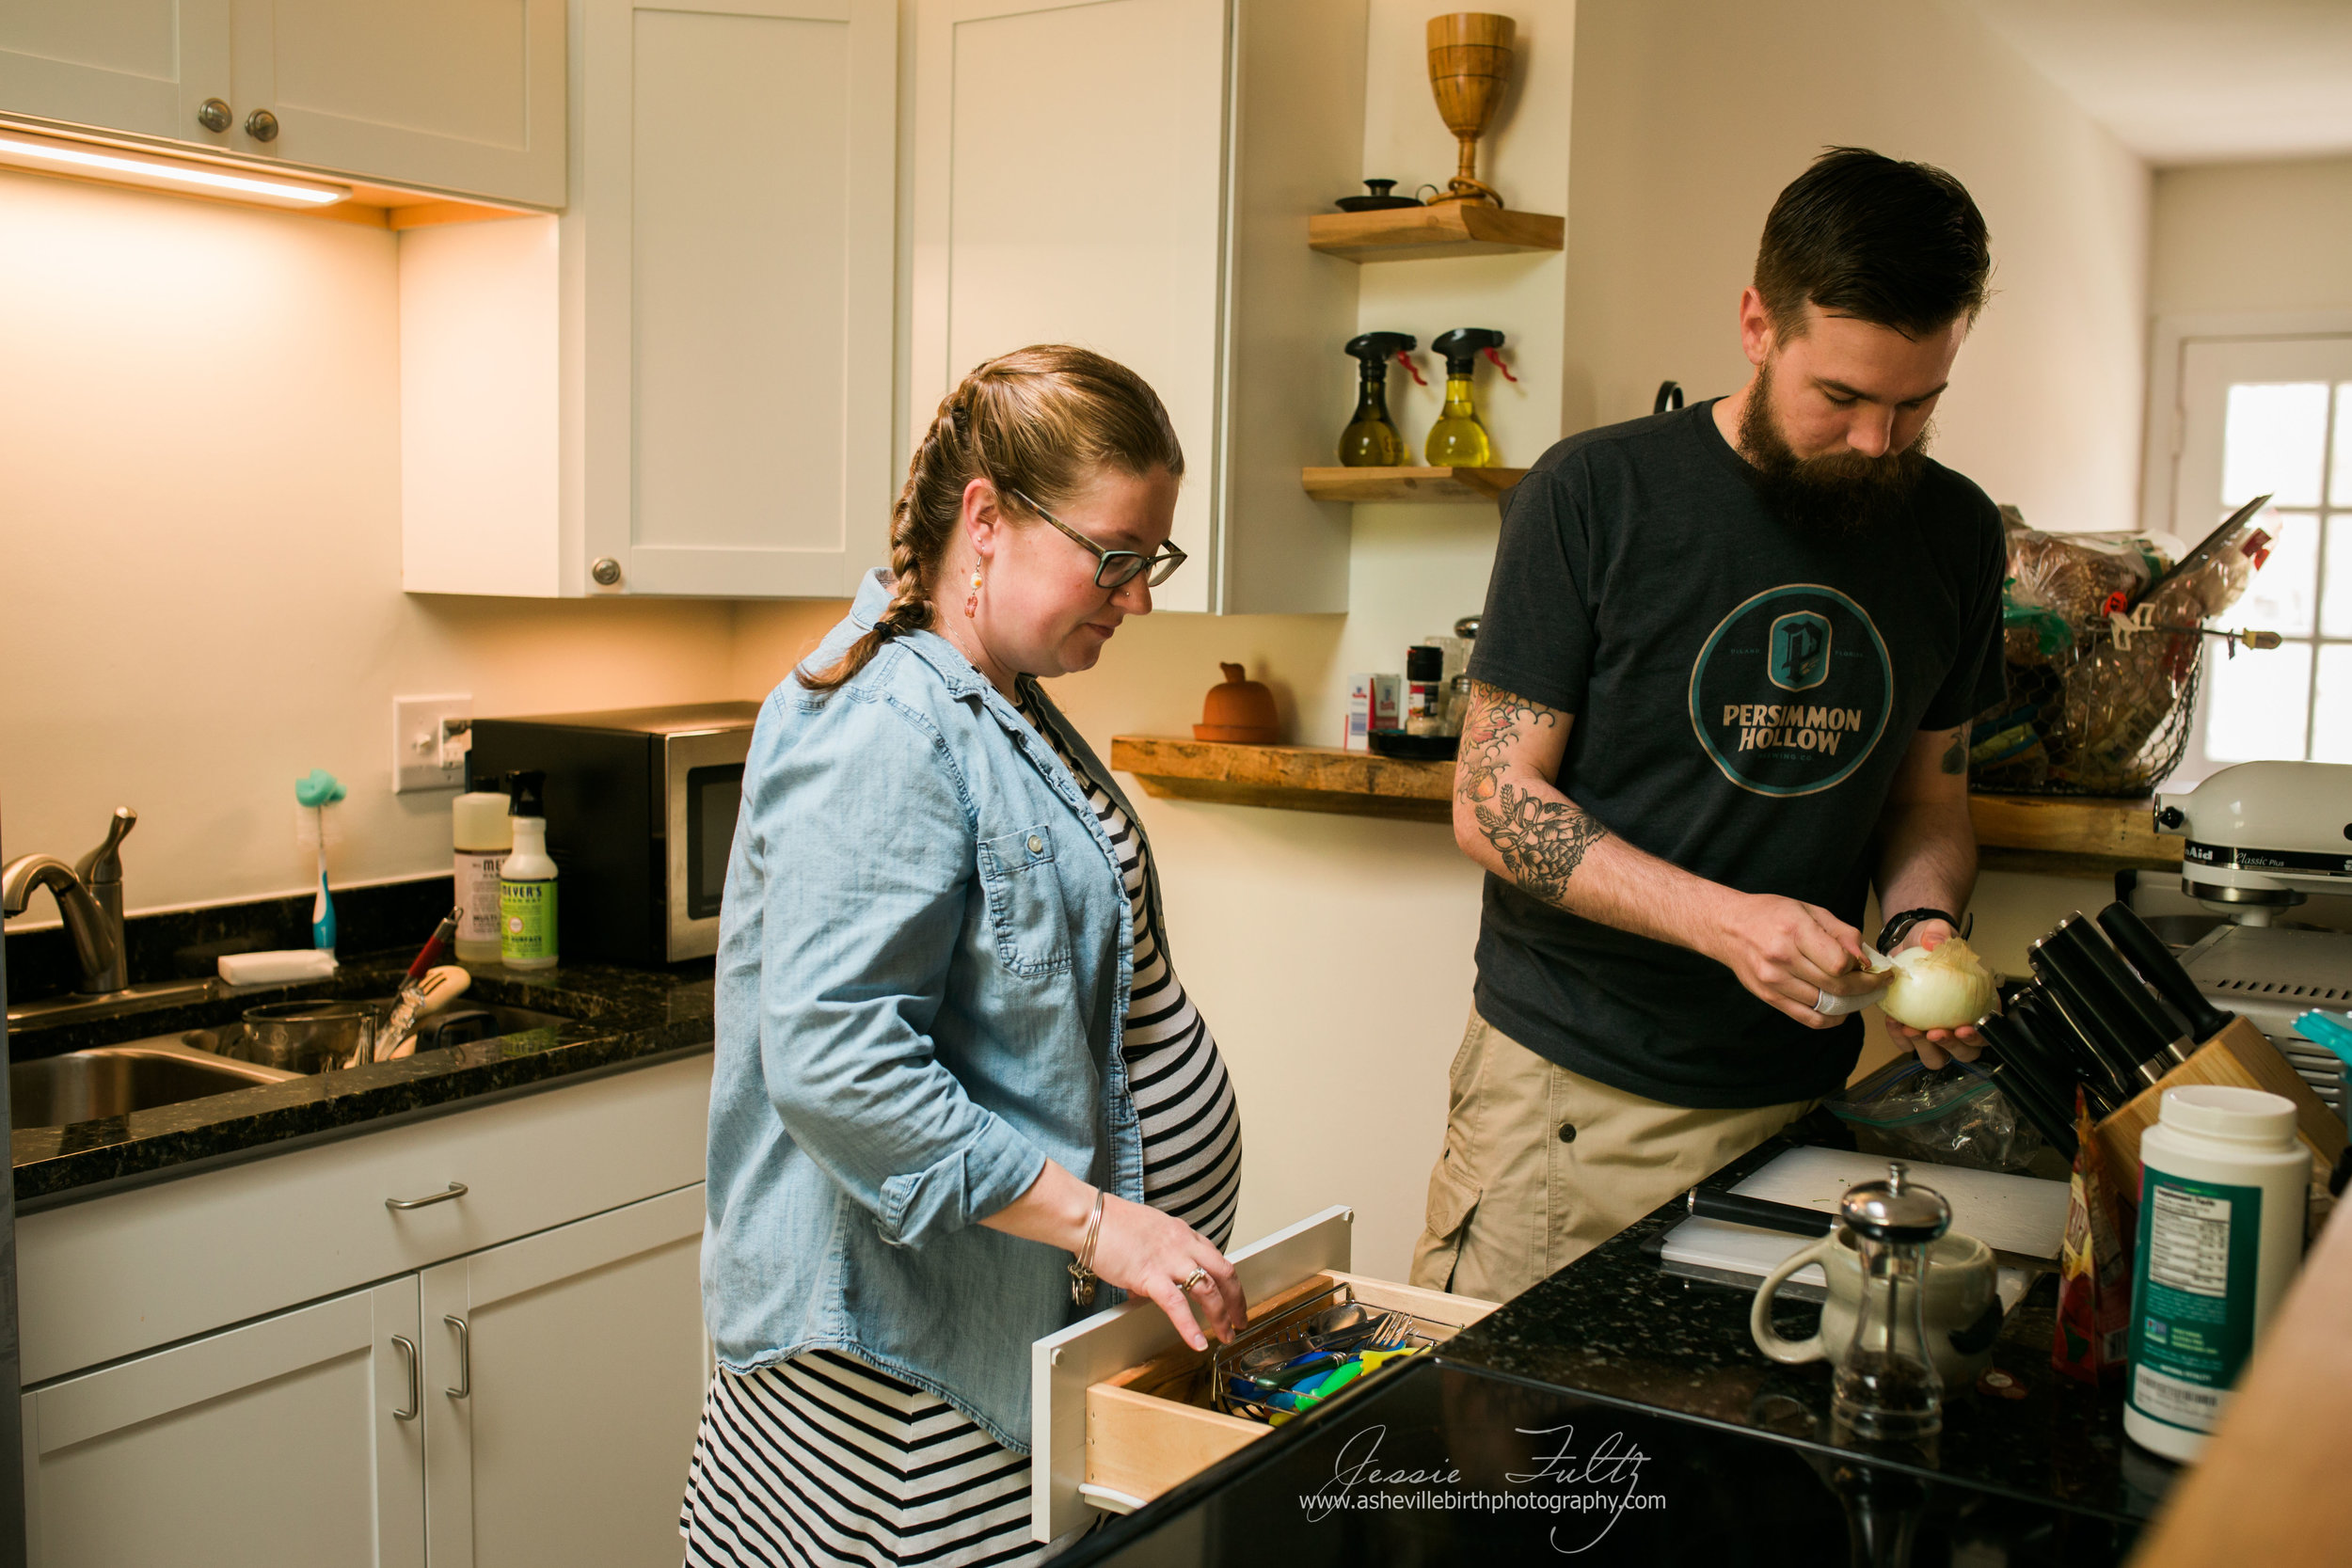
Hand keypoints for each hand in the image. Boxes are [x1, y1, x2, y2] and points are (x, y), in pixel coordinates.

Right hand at [1089, 1194, 1247, 1351]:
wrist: (1091, 1217)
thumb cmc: (1111, 1223)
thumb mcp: (1147, 1232)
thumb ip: (1159, 1255)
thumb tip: (1154, 1283)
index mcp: (1182, 1233)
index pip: (1216, 1257)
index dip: (1229, 1280)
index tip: (1233, 1296)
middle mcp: (1182, 1244)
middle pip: (1224, 1273)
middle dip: (1237, 1300)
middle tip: (1240, 1320)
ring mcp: (1169, 1260)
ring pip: (1208, 1290)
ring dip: (1221, 1316)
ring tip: (1225, 1334)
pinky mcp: (1149, 1275)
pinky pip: (1177, 1305)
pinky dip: (1190, 1327)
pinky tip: (1197, 1342)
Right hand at [1706, 893, 1882, 1029]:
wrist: (1727, 927)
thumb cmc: (1770, 914)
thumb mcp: (1809, 910)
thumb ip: (1842, 933)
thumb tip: (1866, 959)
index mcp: (1794, 930)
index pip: (1840, 963)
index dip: (1861, 967)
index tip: (1868, 964)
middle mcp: (1782, 957)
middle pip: (1837, 987)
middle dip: (1865, 988)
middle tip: (1877, 983)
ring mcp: (1774, 980)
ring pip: (1826, 1005)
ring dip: (1851, 1004)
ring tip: (1860, 995)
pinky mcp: (1769, 996)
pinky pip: (1808, 1018)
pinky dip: (1830, 1019)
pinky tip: (1840, 1011)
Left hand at [1878, 919, 1982, 1068]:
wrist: (1906, 947)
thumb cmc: (1930, 943)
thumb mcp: (1936, 932)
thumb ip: (1939, 935)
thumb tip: (1935, 942)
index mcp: (1980, 1005)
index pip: (1988, 1030)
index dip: (1980, 1036)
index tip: (1964, 1028)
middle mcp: (1961, 1024)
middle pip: (1965, 1052)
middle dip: (1952, 1047)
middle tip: (1934, 1032)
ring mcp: (1937, 1032)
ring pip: (1937, 1056)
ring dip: (1925, 1049)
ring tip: (1910, 1030)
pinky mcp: (1912, 1032)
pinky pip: (1907, 1045)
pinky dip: (1900, 1038)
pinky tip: (1893, 1022)